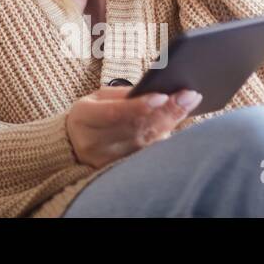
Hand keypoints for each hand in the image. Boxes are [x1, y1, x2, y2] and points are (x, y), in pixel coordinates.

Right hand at [66, 86, 201, 168]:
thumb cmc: (90, 115)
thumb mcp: (98, 98)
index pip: (114, 114)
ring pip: (147, 143)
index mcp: (84, 120)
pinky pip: (150, 154)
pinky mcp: (121, 171)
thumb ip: (123, 96)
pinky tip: (178, 121)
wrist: (74, 145)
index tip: (163, 96)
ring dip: (171, 123)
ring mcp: (109, 161)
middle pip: (136, 129)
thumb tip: (157, 91)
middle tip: (188, 96)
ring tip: (188, 103)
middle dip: (165, 111)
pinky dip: (166, 137)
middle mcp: (95, 144)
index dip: (139, 106)